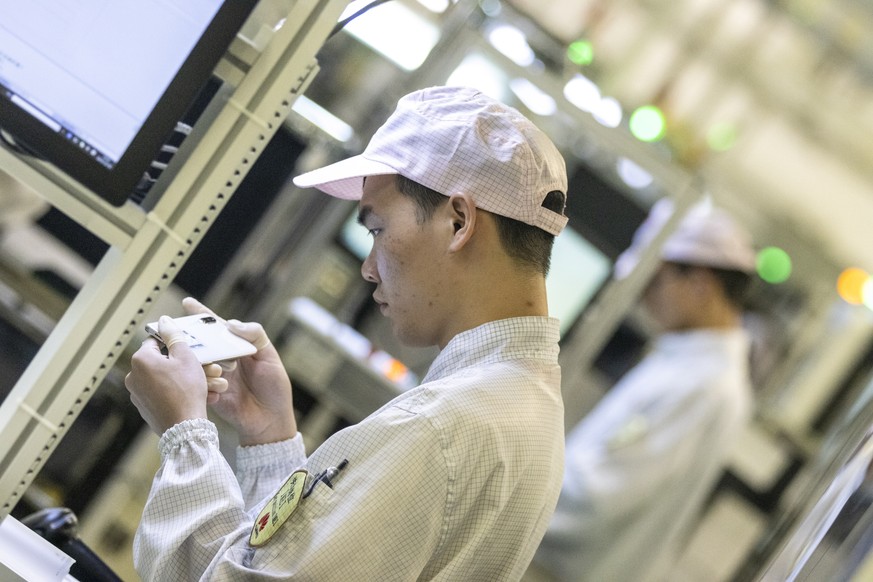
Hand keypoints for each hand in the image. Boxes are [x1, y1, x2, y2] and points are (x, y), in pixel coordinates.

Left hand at [126, 315, 208, 434]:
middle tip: (203, 367)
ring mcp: (138, 394)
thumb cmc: (186, 391)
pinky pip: (163, 394)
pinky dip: (178, 393)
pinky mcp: (145, 408)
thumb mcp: (186, 357)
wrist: (185, 428)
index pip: (156, 341)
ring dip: (184, 379)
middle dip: (183, 363)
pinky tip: (196, 396)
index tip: (189, 348)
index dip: (175, 343)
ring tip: (206, 384)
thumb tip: (164, 321)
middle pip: (162, 361)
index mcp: (141, 360)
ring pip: (165, 379)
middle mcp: (134, 376)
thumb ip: (174, 336)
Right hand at [181, 297, 296, 445]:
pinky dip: (208, 386)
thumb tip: (232, 323)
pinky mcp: (209, 393)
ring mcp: (214, 375)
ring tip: (224, 375)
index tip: (187, 303)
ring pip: (197, 363)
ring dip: (206, 367)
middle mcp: (222, 359)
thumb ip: (255, 336)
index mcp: (235, 347)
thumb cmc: (274, 387)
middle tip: (189, 340)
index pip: (217, 327)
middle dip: (193, 340)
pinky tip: (221, 392)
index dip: (202, 314)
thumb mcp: (270, 357)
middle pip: (201, 343)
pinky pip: (199, 385)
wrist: (270, 420)